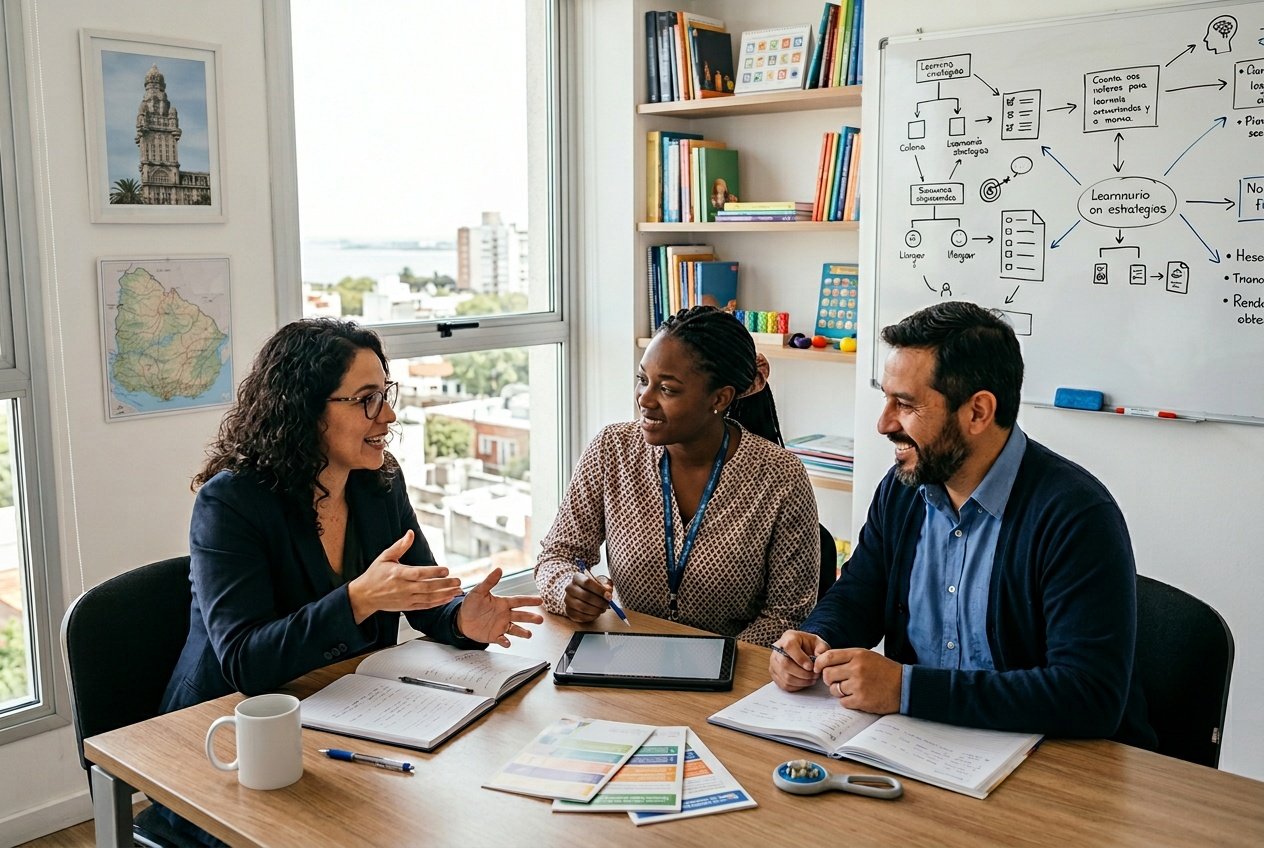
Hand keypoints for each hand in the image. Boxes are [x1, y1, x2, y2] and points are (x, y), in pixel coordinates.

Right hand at [347, 530, 461, 622]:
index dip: (433, 572)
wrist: (364, 596)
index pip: (419, 573)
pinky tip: (448, 598)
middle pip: (428, 587)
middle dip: (445, 585)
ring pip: (429, 598)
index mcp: (398, 574)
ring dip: (445, 595)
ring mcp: (406, 599)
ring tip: (458, 590)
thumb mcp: (385, 557)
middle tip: (458, 581)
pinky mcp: (407, 607)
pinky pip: (425, 605)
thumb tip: (411, 533)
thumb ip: (400, 546)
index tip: (446, 570)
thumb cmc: (374, 575)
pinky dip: (438, 603)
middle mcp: (403, 588)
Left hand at [456, 568, 543, 647]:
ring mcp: (501, 626)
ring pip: (515, 629)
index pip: (519, 601)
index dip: (529, 601)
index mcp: (503, 603)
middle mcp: (505, 615)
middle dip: (531, 618)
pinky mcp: (494, 636)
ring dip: (522, 632)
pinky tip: (507, 643)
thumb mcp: (478, 591)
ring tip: (529, 635)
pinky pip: (502, 639)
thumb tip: (498, 569)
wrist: (461, 620)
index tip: (540, 600)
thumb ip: (489, 582)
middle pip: (521, 616)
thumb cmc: (471, 604)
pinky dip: (505, 642)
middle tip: (540, 620)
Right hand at [562, 568, 611, 622]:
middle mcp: (570, 588)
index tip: (609, 596)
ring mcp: (568, 600)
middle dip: (599, 602)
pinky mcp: (569, 611)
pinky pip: (580, 616)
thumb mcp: (599, 584)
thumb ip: (605, 587)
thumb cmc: (591, 589)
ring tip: (602, 609)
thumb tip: (608, 592)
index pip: (587, 582)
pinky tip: (596, 614)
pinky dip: (591, 616)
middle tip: (607, 605)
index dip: (600, 590)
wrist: (580, 596)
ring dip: (596, 610)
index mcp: (577, 578)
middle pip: (585, 595)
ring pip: (583, 607)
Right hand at [770, 630, 829, 690]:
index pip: (789, 647)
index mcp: (788, 637)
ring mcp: (774, 662)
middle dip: (803, 674)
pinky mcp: (774, 673)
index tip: (811, 667)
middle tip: (815, 675)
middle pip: (785, 665)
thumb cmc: (810, 645)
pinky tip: (804, 681)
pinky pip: (784, 684)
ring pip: (785, 677)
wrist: (802, 649)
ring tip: (812, 679)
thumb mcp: (818, 642)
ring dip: (802, 681)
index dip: (800, 659)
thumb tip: (819, 660)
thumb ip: (822, 649)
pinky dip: (797, 686)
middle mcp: (777, 649)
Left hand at [817, 648, 901, 713]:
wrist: (904, 686)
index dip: (819, 663)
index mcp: (857, 655)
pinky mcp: (861, 700)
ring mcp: (859, 685)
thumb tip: (824, 662)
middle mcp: (857, 668)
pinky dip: (847, 701)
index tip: (818, 667)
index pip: (828, 656)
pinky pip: (843, 702)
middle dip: (828, 679)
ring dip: (838, 691)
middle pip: (827, 674)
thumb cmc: (885, 671)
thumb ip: (847, 657)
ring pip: (834, 689)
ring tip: (850, 689)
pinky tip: (856, 697)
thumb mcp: (867, 656)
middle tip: (836, 680)